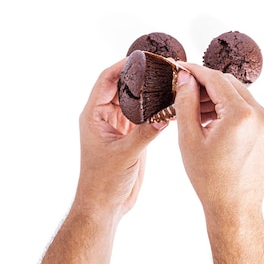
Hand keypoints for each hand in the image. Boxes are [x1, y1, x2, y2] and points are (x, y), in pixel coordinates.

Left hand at [75, 58, 167, 217]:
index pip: (106, 81)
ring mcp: (117, 127)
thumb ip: (146, 133)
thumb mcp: (125, 155)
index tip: (141, 57)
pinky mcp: (130, 137)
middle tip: (161, 67)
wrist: (104, 206)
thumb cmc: (103, 182)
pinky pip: (142, 117)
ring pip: (134, 101)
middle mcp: (104, 117)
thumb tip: (166, 114)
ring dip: (148, 92)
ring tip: (168, 82)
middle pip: (122, 87)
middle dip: (140, 76)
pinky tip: (169, 104)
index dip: (121, 66)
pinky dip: (154, 109)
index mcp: (94, 116)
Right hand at [173, 62, 263, 213]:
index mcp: (240, 115)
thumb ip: (186, 103)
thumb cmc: (210, 179)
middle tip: (184, 89)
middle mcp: (260, 114)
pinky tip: (211, 120)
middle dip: (206, 83)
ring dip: (217, 96)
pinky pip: (248, 109)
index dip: (195, 71)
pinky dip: (229, 108)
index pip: (215, 79)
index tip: (180, 68)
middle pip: (229, 84)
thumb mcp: (189, 139)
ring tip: (194, 108)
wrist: (235, 208)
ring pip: (239, 96)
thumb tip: (187, 78)